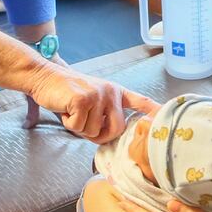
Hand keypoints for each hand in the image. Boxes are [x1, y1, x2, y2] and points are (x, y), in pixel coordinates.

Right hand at [23, 62, 155, 142]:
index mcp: (116, 92)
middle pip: (116, 129)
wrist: (45, 77)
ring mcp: (97, 95)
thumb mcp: (92, 99)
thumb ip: (105, 113)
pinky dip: (69, 124)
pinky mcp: (82, 100)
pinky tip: (65, 109)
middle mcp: (111, 92)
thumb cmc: (67, 93)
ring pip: (94, 132)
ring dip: (79, 128)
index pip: (140, 101)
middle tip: (83, 123)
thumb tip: (113, 134)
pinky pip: (79, 127)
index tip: (166, 117)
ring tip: (72, 110)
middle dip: (98, 134)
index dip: (154, 111)